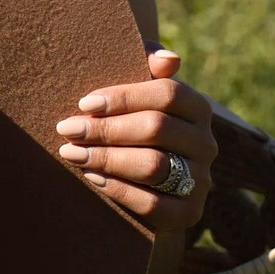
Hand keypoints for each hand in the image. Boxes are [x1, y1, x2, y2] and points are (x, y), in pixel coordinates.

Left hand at [56, 48, 214, 232]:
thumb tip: (169, 60)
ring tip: (72, 152)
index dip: (125, 96)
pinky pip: (153, 204)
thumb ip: (147, 62)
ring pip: (153, 165)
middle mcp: (207, 143)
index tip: (84, 103)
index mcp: (198, 108)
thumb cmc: (131, 119)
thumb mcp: (137, 88)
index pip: (168, 93)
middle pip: (157, 128)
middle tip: (67, 129)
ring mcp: (201, 181)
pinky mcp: (189, 213)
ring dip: (107, 158)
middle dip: (106, 129)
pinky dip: (118, 190)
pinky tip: (92, 177)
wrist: (141, 181)